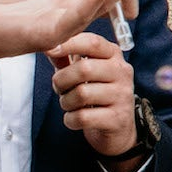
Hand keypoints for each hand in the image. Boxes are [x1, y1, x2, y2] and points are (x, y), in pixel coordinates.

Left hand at [51, 33, 137, 156]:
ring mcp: (123, 96)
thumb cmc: (96, 94)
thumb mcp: (84, 72)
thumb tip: (48, 46)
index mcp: (114, 56)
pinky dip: (70, 120)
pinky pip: (83, 117)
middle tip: (59, 89)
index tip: (49, 50)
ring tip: (69, 104)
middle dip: (62, 80)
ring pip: (82, 94)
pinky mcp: (117, 118)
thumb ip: (67, 58)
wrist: (117, 128)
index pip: (93, 43)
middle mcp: (123, 72)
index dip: (69, 44)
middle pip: (84, 69)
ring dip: (66, 102)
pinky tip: (74, 119)